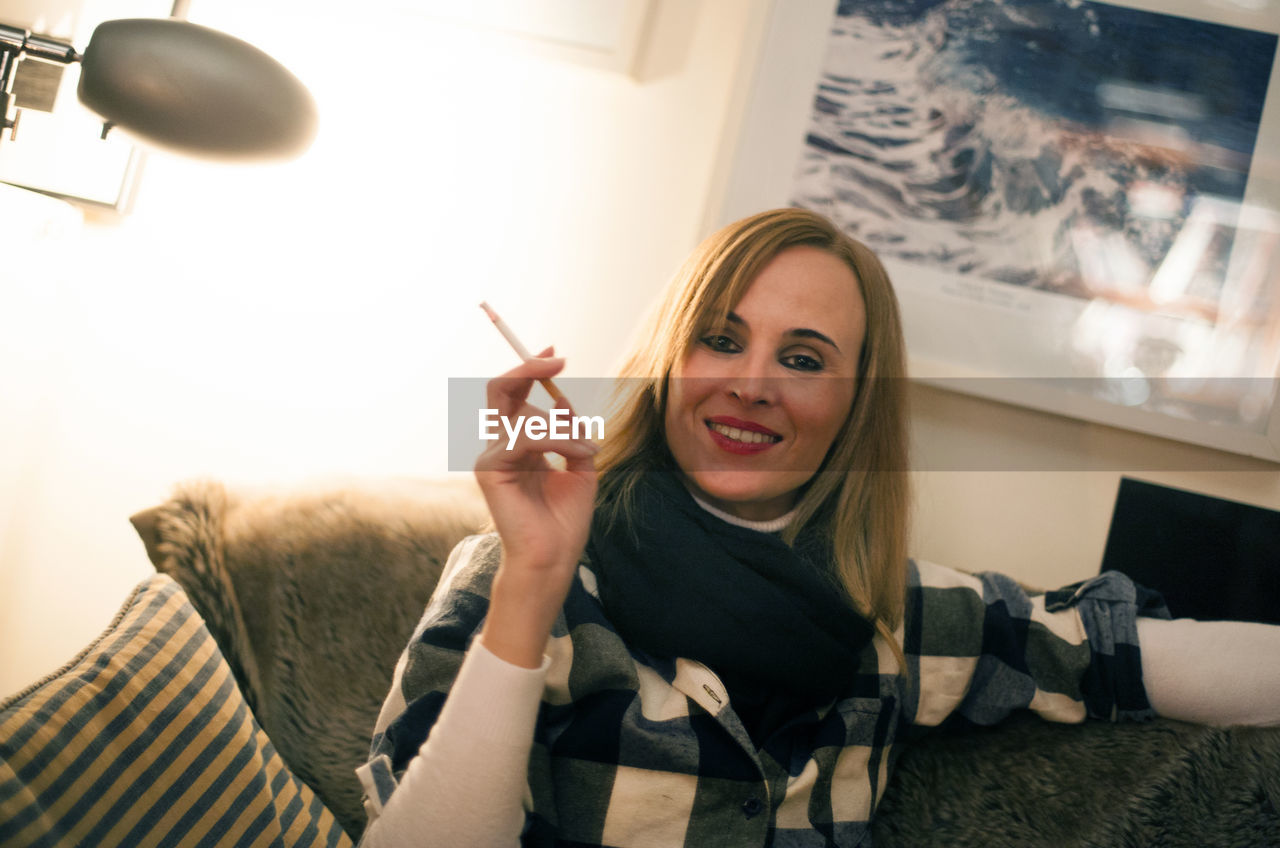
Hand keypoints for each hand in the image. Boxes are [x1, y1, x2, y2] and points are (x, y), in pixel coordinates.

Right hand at [474, 350, 597, 666]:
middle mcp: (500, 444)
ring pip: (523, 413)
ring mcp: (491, 455)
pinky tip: (579, 456)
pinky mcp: (489, 468)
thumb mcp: (580, 467)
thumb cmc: (565, 520)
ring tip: (587, 452)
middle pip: (501, 388)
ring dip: (564, 427)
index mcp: (519, 442)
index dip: (532, 370)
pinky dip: (558, 440)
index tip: (555, 354)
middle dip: (528, 367)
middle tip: (556, 359)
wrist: (554, 557)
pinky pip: (526, 436)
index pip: (516, 393)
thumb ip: (573, 434)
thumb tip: (566, 402)